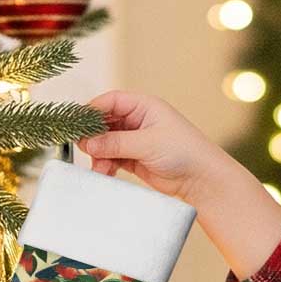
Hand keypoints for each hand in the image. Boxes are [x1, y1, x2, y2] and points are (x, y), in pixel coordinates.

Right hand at [76, 89, 228, 207]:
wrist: (202, 180)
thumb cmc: (184, 152)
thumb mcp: (147, 143)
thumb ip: (116, 143)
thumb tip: (88, 143)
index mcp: (144, 106)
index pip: (111, 101)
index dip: (93, 111)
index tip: (79, 125)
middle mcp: (138, 121)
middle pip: (105, 123)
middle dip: (94, 137)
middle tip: (84, 149)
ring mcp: (136, 140)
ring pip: (107, 143)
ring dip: (99, 155)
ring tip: (99, 168)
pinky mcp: (136, 159)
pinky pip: (113, 158)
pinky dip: (106, 165)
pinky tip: (105, 173)